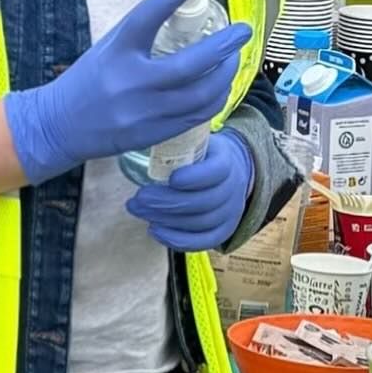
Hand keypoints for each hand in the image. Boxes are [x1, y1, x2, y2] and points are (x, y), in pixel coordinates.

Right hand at [3, 0, 251, 187]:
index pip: (145, 18)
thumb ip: (142, 29)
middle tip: (242, 32)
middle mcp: (130, 82)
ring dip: (225, 75)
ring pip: (201, 96)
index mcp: (116, 53)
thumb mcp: (109, 46)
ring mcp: (143, 112)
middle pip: (189, 65)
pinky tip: (219, 86)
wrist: (59, 126)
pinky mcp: (152, 134)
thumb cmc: (88, 79)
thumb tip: (181, 2)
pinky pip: (195, 116)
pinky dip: (214, 99)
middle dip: (224, 47)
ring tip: (233, 59)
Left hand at [126, 129, 253, 250]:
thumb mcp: (196, 138)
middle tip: (139, 197)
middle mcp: (233, 189)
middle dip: (167, 202)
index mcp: (227, 161)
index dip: (195, 177)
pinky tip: (154, 229)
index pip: (217, 171)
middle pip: (203, 202)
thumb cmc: (203, 154)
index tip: (171, 178)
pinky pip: (201, 242)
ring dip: (165, 219)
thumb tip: (145, 130)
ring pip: (199, 223)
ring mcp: (230, 213)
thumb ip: (177, 137)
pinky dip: (176, 240)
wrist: (231, 171)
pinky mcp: (222, 231)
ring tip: (138, 209)